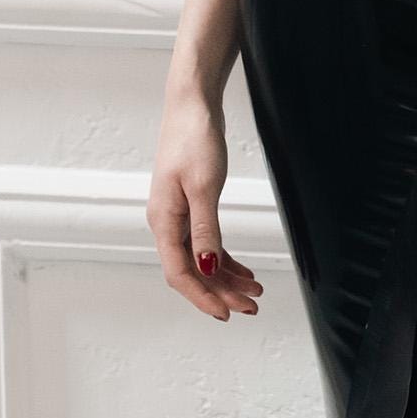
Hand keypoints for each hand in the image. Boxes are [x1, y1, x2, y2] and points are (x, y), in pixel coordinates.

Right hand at [147, 89, 262, 321]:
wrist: (192, 104)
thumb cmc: (194, 138)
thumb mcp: (203, 186)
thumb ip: (204, 230)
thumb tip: (206, 267)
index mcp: (163, 220)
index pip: (180, 273)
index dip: (203, 296)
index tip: (227, 313)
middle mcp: (166, 222)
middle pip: (192, 270)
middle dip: (221, 291)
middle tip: (251, 306)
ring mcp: (177, 213)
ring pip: (201, 258)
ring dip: (226, 277)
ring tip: (254, 291)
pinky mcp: (190, 204)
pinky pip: (205, 241)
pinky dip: (224, 257)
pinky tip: (243, 269)